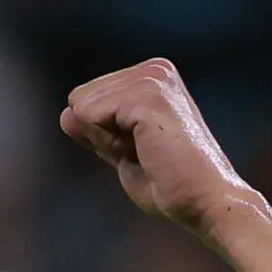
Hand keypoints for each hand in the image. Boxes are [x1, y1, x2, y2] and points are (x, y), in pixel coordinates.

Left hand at [58, 59, 253, 238]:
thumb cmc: (171, 186)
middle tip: (147, 155)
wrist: (205, 202)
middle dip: (103, 135)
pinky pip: (90, 113)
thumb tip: (65, 112)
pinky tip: (148, 150)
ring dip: (109, 139)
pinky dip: (109, 141)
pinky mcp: (148, 95)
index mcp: (153, 76)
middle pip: (81, 97)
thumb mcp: (124, 153)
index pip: (88, 97)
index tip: (144, 151)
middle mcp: (155, 69)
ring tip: (150, 153)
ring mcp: (153, 78)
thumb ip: (97, 132)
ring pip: (82, 105)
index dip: (105, 134)